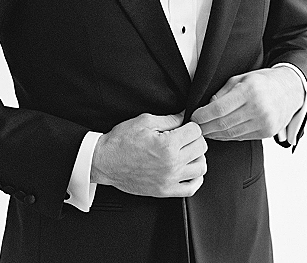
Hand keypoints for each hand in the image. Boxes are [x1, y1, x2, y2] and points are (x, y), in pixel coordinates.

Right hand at [90, 112, 206, 197]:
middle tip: (185, 135)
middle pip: (201, 148)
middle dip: (195, 138)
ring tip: (187, 150)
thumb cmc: (121, 141)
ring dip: (197, 156)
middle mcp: (172, 164)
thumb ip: (169, 119)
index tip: (185, 125)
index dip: (191, 124)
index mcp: (168, 145)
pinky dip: (196, 178)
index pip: (196, 131)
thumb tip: (184, 116)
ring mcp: (169, 180)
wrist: (105, 161)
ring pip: (200, 167)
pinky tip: (189, 169)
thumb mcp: (145, 121)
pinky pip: (191, 188)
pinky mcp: (165, 191)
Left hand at [190, 67, 303, 140]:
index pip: (219, 108)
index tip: (193, 117)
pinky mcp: (267, 133)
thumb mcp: (242, 78)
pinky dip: (227, 136)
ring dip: (215, 134)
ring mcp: (264, 123)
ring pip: (231, 133)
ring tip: (204, 131)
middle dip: (205, 128)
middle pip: (224, 124)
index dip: (203, 115)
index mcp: (250, 91)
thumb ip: (223, 92)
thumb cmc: (263, 81)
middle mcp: (258, 108)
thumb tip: (207, 106)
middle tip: (194, 128)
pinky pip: (241, 137)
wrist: (291, 90)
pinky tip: (219, 133)